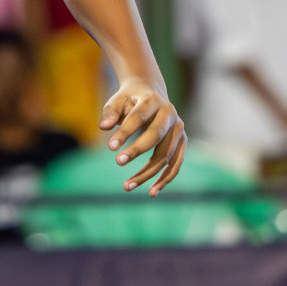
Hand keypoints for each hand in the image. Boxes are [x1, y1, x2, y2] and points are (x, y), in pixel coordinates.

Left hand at [100, 77, 186, 195]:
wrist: (150, 93)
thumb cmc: (130, 99)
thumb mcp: (117, 100)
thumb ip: (110, 112)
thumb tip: (104, 126)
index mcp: (153, 101)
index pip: (138, 118)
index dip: (125, 132)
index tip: (110, 146)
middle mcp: (170, 114)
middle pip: (155, 136)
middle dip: (136, 150)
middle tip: (118, 162)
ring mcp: (179, 129)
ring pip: (165, 155)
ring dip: (147, 172)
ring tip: (127, 186)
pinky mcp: (182, 142)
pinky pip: (175, 165)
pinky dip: (165, 179)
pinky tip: (152, 192)